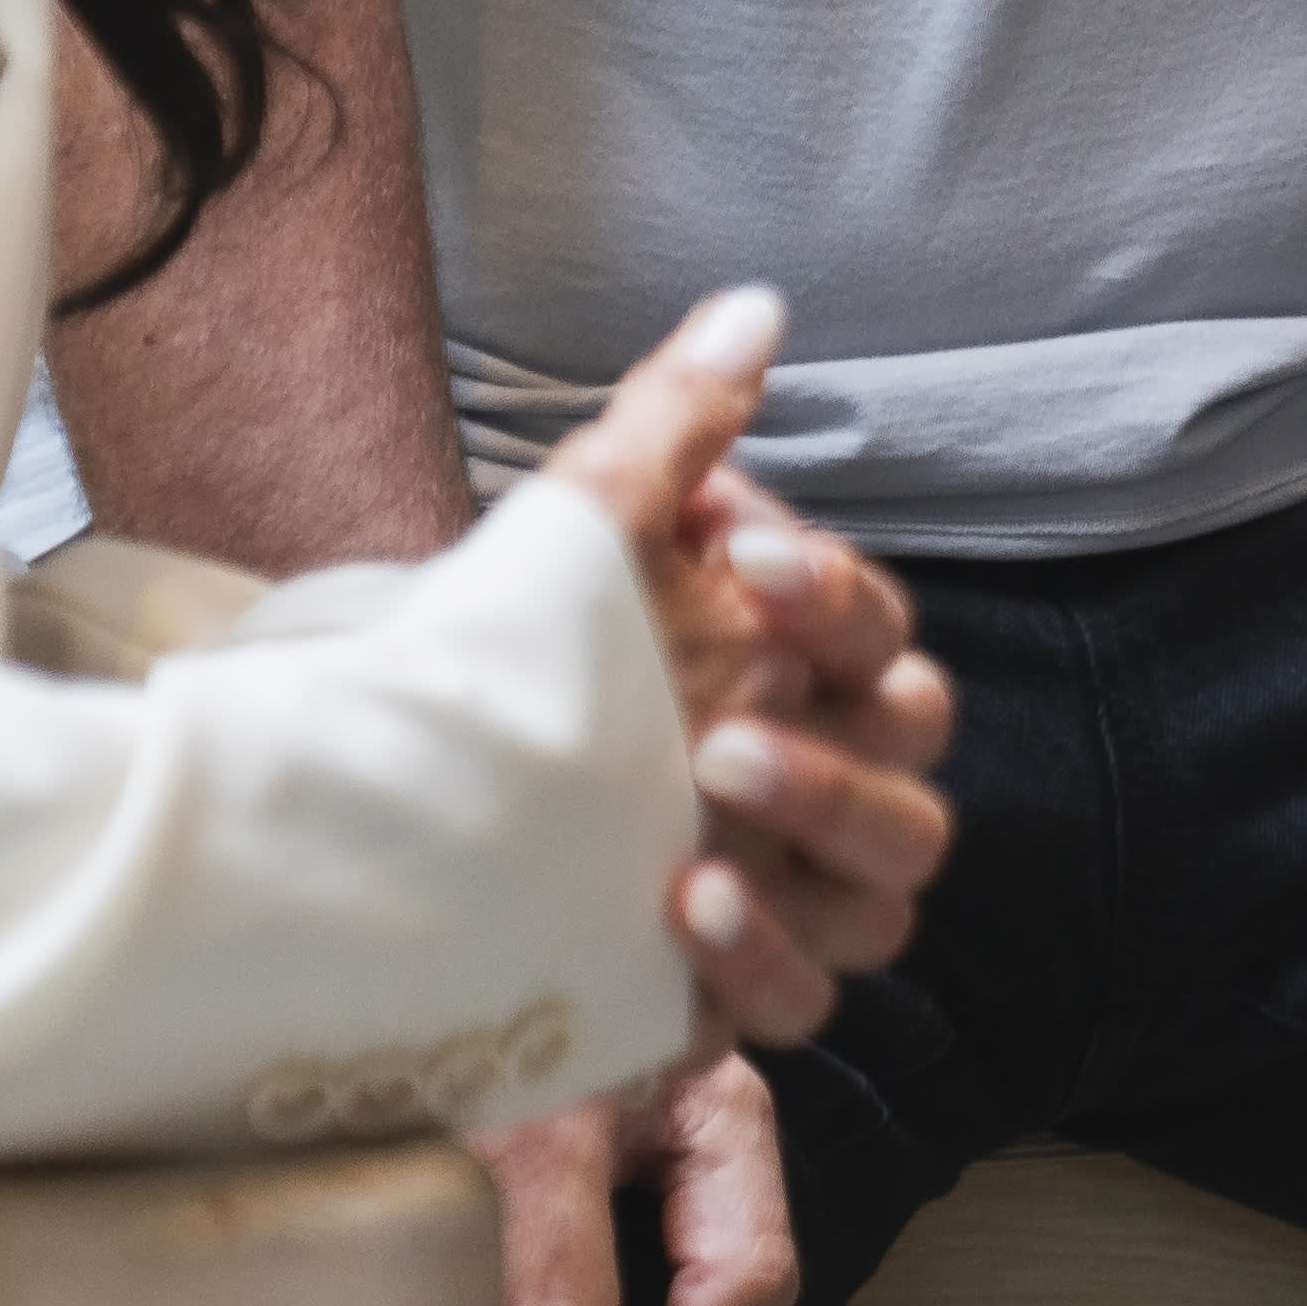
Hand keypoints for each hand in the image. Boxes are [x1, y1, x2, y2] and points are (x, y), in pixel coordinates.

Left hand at [524, 292, 960, 1055]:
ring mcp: (786, 895)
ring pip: (883, 898)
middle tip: (718, 736)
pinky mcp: (726, 993)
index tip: (743, 556)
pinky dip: (759, 960)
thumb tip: (754, 304)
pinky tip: (683, 908)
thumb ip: (677, 420)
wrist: (394, 803)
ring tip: (701, 826)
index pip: (882, 636)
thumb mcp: (581, 531)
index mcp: (804, 672)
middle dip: (832, 758)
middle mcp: (822, 783)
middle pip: (912, 779)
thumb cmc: (518, 654)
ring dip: (807, 852)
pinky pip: (801, 1001)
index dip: (832, 597)